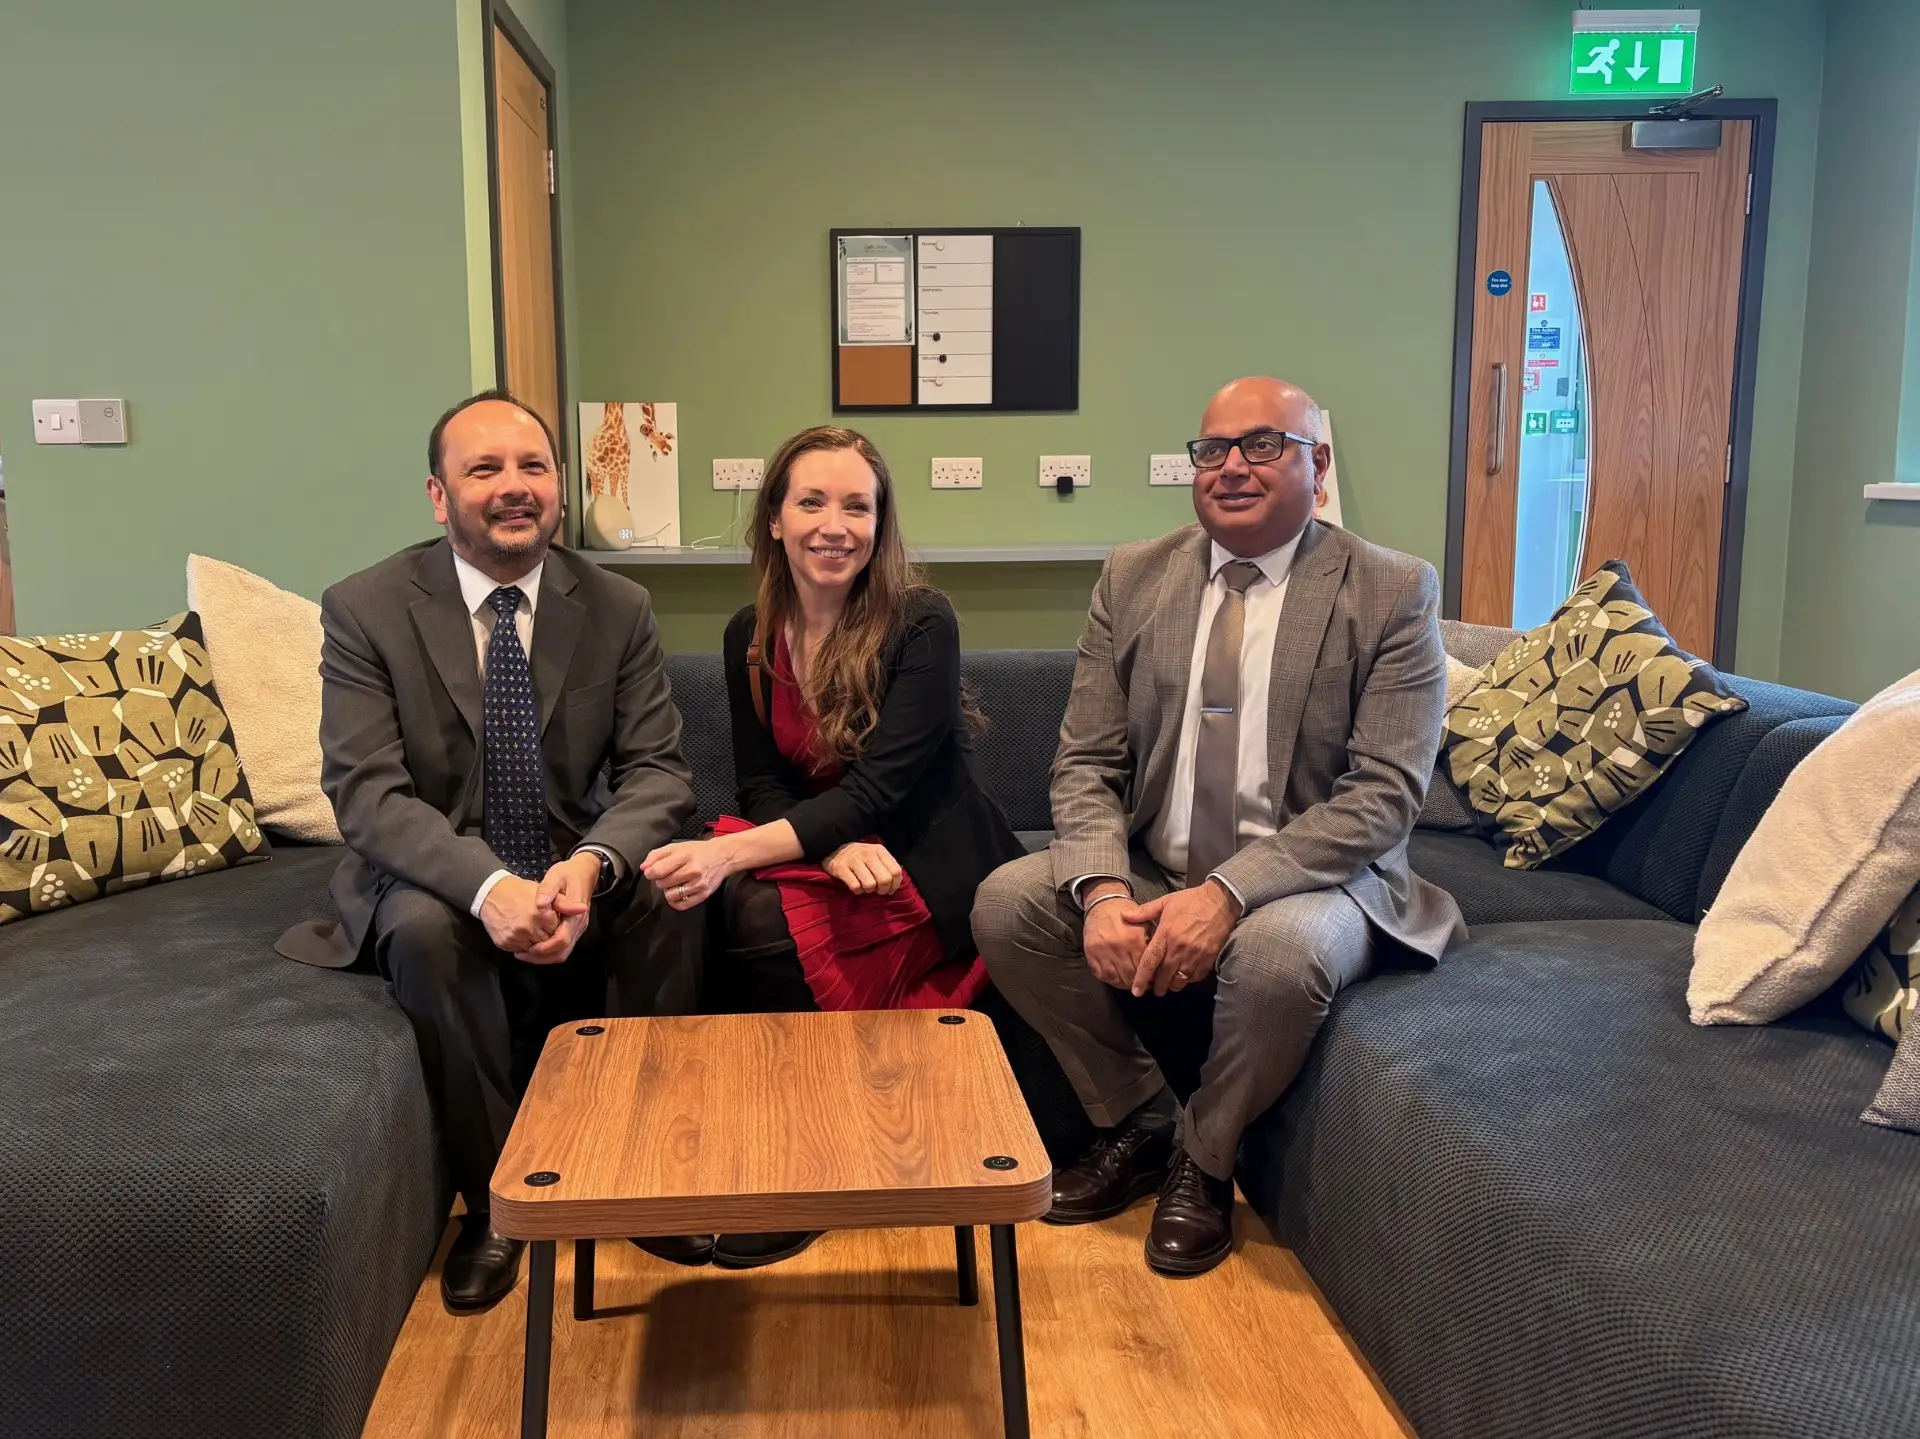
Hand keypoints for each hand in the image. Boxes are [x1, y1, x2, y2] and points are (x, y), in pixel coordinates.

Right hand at [480, 875, 564, 955]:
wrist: (491, 893)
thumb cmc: (521, 891)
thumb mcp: (545, 891)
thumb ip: (565, 903)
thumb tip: (583, 909)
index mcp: (541, 914)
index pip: (559, 932)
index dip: (557, 926)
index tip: (552, 919)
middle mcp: (528, 928)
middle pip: (547, 942)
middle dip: (548, 935)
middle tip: (540, 924)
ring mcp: (515, 937)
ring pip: (534, 949)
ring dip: (536, 943)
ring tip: (531, 928)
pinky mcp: (504, 943)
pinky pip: (520, 950)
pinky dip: (524, 945)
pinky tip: (522, 933)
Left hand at [513, 854, 597, 964]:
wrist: (584, 871)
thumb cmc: (568, 873)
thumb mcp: (556, 876)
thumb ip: (548, 890)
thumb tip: (539, 905)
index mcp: (576, 915)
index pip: (562, 940)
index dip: (545, 947)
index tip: (528, 948)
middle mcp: (578, 926)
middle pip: (562, 952)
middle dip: (541, 958)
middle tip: (521, 955)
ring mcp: (577, 929)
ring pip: (562, 953)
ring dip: (543, 957)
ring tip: (524, 953)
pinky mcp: (572, 929)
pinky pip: (561, 947)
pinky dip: (547, 951)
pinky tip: (533, 946)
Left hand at [642, 836, 737, 910]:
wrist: (722, 857)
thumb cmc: (696, 851)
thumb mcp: (676, 847)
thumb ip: (657, 855)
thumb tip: (644, 868)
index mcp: (684, 856)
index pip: (657, 870)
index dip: (650, 873)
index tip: (652, 872)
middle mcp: (692, 871)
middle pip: (662, 884)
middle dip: (661, 880)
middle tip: (668, 875)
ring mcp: (698, 885)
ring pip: (670, 896)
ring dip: (668, 890)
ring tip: (675, 883)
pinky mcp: (703, 895)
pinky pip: (681, 905)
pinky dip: (675, 901)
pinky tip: (678, 893)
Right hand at [823, 841, 902, 895]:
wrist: (833, 849)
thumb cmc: (859, 857)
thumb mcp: (875, 855)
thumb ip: (887, 866)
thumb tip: (897, 882)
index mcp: (879, 850)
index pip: (896, 870)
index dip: (895, 884)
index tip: (890, 889)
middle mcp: (867, 853)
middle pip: (884, 879)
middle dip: (883, 890)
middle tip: (878, 891)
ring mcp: (853, 860)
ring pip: (870, 884)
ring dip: (869, 891)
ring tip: (865, 887)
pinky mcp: (840, 868)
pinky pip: (855, 886)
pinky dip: (857, 891)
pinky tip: (856, 887)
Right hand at [1081, 881, 1149, 988]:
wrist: (1102, 904)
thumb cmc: (1126, 914)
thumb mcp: (1144, 923)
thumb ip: (1152, 942)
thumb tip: (1161, 963)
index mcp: (1134, 939)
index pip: (1144, 967)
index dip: (1150, 977)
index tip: (1153, 980)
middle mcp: (1118, 947)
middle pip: (1131, 976)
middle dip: (1138, 983)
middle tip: (1143, 985)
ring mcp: (1103, 952)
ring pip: (1116, 979)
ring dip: (1125, 984)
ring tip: (1131, 984)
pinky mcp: (1091, 954)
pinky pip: (1102, 975)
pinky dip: (1111, 981)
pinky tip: (1118, 979)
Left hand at [1123, 880, 1240, 997]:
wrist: (1221, 901)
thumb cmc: (1191, 900)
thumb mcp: (1166, 901)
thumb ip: (1144, 912)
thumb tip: (1124, 916)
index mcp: (1166, 934)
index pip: (1150, 962)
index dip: (1141, 978)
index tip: (1136, 991)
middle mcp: (1179, 948)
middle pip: (1164, 976)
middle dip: (1158, 987)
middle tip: (1154, 990)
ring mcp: (1195, 955)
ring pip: (1180, 980)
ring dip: (1173, 985)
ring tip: (1169, 984)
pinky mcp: (1209, 958)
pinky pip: (1195, 977)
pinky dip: (1188, 980)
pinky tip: (1185, 976)